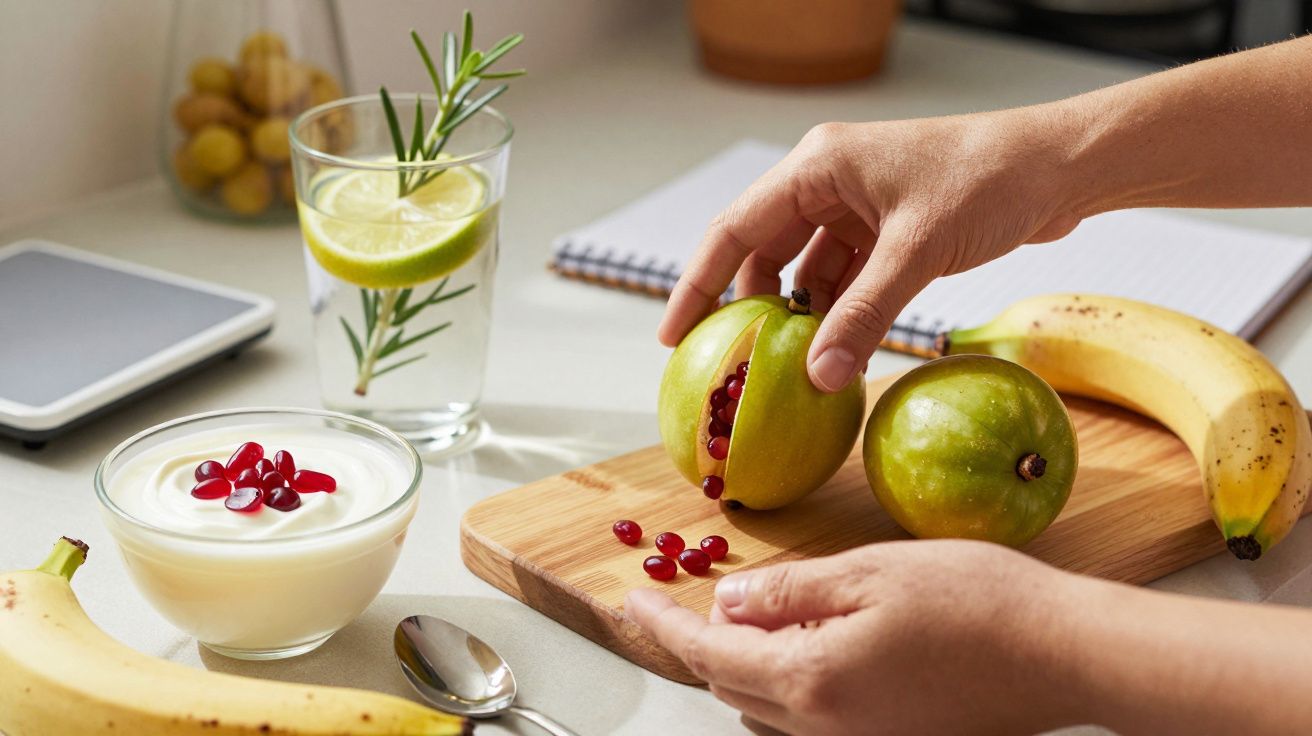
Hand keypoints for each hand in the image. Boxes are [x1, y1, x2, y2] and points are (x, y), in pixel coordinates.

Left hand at [626, 540, 1085, 735]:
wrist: (1063, 654)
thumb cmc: (977, 603)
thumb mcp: (867, 573)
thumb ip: (787, 592)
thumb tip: (727, 601)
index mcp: (812, 680)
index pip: (708, 652)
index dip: (662, 624)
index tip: (630, 600)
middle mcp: (827, 727)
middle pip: (734, 684)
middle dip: (710, 638)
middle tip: (713, 591)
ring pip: (770, 704)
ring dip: (753, 660)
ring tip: (773, 610)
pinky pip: (812, 717)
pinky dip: (794, 679)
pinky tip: (820, 639)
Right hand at [657, 110, 1086, 391]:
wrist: (1061, 165)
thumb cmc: (990, 181)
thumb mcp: (918, 251)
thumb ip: (864, 315)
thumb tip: (819, 378)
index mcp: (817, 167)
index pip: (735, 230)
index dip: (697, 285)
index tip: (674, 337)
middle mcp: (828, 183)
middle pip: (764, 252)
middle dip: (748, 308)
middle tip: (728, 364)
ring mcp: (858, 207)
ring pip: (807, 270)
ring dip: (801, 317)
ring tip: (784, 367)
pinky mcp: (888, 230)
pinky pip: (846, 278)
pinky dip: (839, 313)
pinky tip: (836, 350)